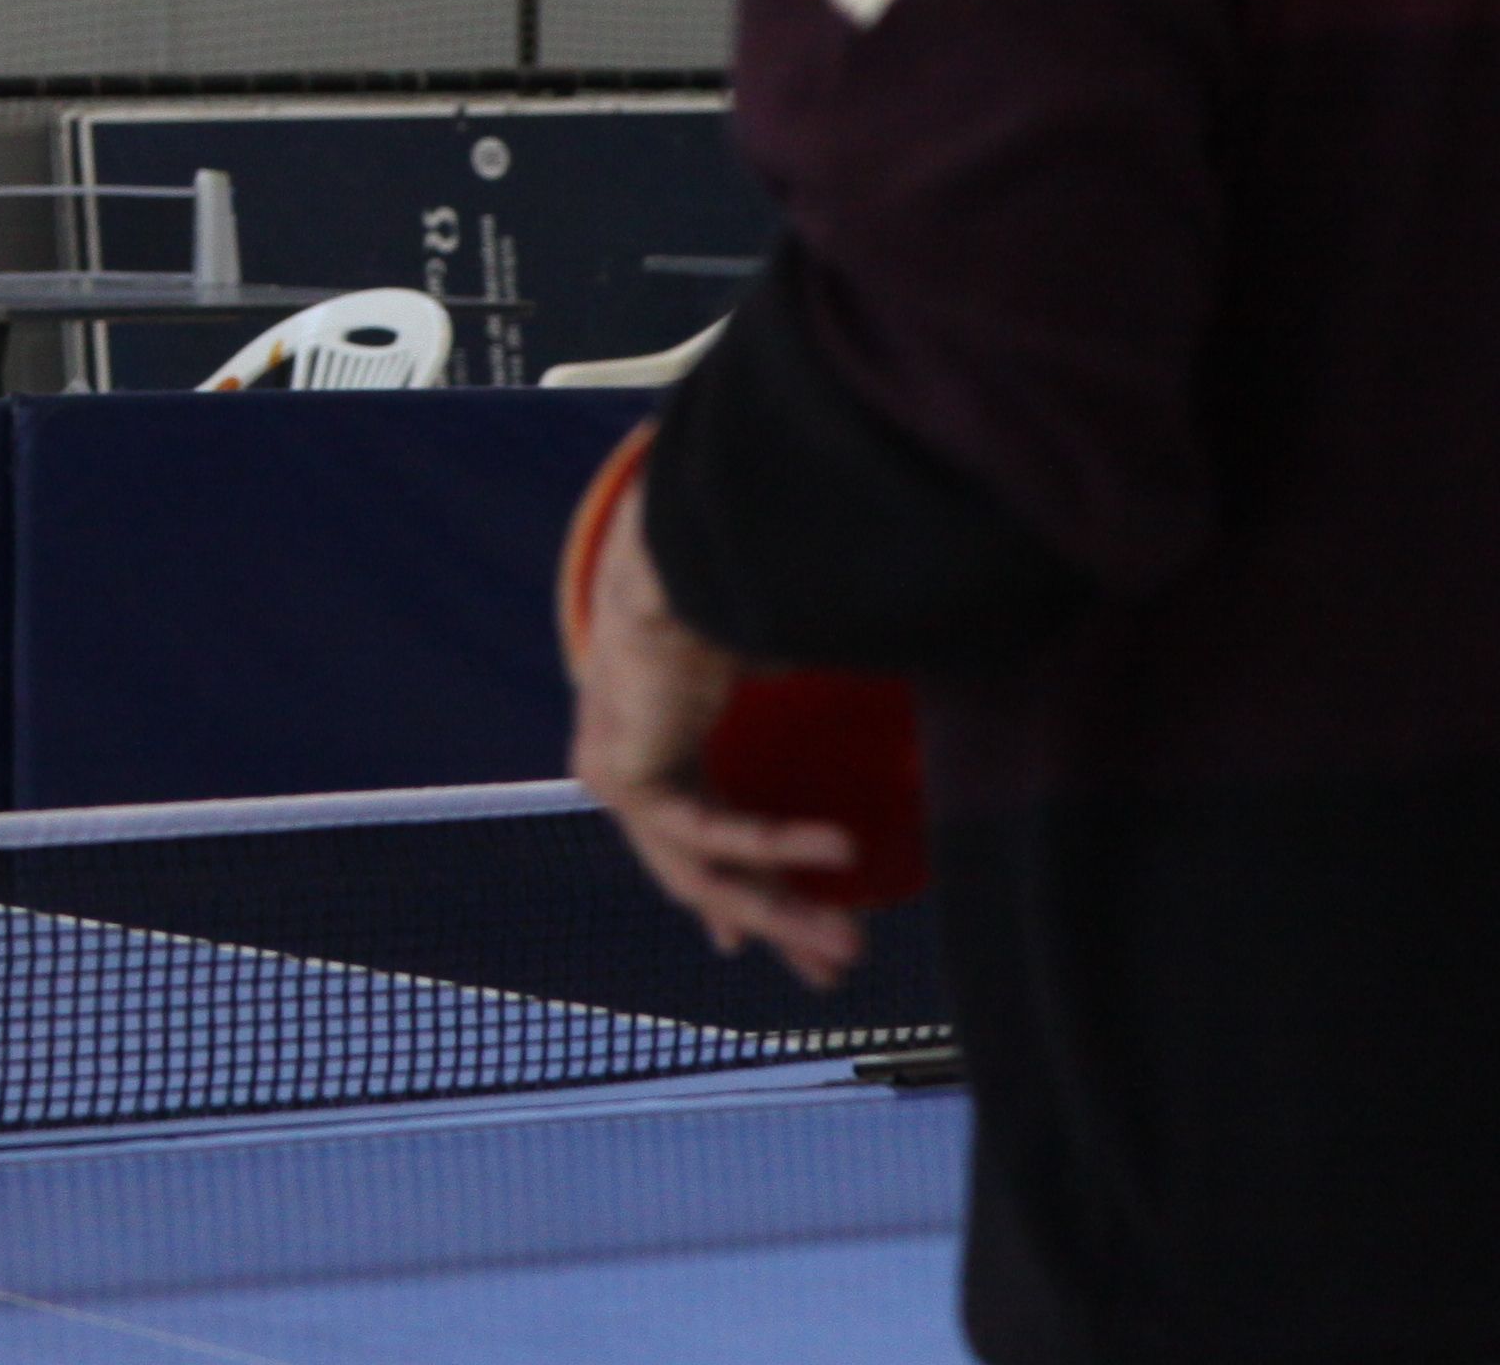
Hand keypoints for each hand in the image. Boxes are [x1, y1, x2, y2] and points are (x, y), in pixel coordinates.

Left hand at [567, 485, 868, 988]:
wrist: (680, 534)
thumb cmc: (733, 577)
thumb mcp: (771, 655)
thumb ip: (800, 700)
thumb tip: (882, 708)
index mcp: (657, 735)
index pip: (700, 834)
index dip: (739, 890)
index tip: (753, 943)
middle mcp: (628, 762)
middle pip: (703, 871)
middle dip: (778, 922)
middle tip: (841, 965)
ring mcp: (617, 773)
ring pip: (704, 872)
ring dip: (783, 911)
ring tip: (852, 944)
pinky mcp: (622, 773)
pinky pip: (709, 828)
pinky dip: (776, 843)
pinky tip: (842, 851)